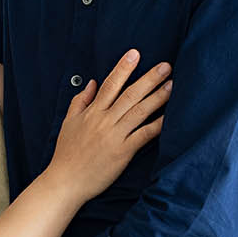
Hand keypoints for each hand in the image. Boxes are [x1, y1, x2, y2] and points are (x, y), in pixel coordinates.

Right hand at [45, 49, 170, 201]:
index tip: (135, 54)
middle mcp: (104, 121)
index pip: (110, 85)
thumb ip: (80, 101)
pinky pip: (143, 135)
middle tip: (165, 66)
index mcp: (92, 112)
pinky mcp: (122, 152)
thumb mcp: (68, 123)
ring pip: (139, 111)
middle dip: (149, 79)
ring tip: (172, 85)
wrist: (65, 182)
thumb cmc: (66, 153)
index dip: (123, 68)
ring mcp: (114, 136)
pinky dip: (157, 126)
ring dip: (157, 97)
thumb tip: (92, 82)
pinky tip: (169, 117)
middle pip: (130, 94)